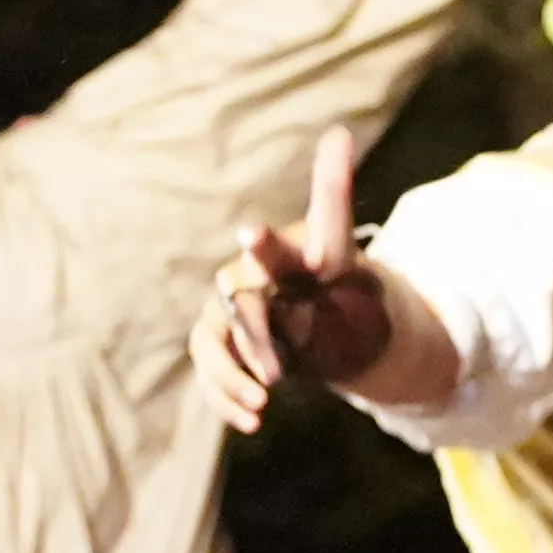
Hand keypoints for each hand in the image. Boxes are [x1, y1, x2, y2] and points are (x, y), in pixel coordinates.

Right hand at [200, 128, 389, 434]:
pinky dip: (227, 397)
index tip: (252, 233)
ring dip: (232, 375)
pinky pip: (214, 372)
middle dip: (254, 336)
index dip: (265, 243)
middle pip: (240, 306)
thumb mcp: (337, 242)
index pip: (271, 247)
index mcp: (278, 255)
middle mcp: (244, 283)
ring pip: (215, 343)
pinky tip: (251, 420)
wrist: (310, 302)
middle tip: (276, 372)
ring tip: (263, 403)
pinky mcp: (223, 348)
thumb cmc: (323, 268)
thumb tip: (338, 131)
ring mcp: (229, 318)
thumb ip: (333, 193)